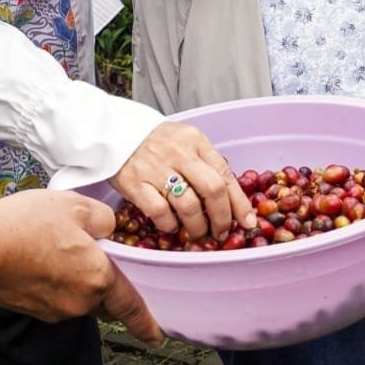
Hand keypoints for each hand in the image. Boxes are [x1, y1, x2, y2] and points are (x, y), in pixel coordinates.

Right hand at [0, 190, 161, 343]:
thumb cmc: (24, 224)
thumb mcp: (74, 205)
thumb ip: (102, 218)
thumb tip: (108, 230)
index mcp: (99, 277)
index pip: (131, 305)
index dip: (146, 320)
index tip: (155, 333)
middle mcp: (81, 301)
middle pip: (105, 298)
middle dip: (106, 284)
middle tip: (95, 260)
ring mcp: (55, 309)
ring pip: (79, 298)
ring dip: (78, 280)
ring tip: (58, 248)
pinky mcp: (34, 309)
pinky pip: (56, 298)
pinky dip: (56, 282)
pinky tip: (40, 258)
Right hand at [110, 122, 255, 240]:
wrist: (116, 132)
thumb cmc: (157, 141)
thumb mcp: (186, 141)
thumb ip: (205, 163)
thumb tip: (230, 198)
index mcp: (196, 141)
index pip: (225, 174)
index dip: (239, 202)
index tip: (247, 222)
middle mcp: (179, 154)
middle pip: (212, 190)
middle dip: (222, 218)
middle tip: (221, 232)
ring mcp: (156, 169)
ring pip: (188, 206)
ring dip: (197, 226)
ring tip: (197, 232)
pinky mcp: (135, 184)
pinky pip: (160, 212)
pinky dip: (170, 225)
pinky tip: (171, 226)